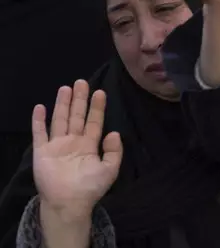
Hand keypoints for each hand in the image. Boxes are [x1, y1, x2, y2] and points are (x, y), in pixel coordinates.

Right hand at [33, 80, 121, 219]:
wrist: (69, 203)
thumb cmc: (90, 188)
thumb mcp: (110, 170)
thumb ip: (114, 151)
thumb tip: (114, 132)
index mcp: (89, 145)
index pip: (94, 122)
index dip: (97, 107)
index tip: (100, 92)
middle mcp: (73, 142)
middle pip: (77, 116)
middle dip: (79, 100)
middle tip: (82, 82)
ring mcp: (57, 146)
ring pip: (60, 120)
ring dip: (62, 104)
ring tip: (66, 88)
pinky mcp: (42, 152)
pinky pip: (40, 134)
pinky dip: (39, 121)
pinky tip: (40, 107)